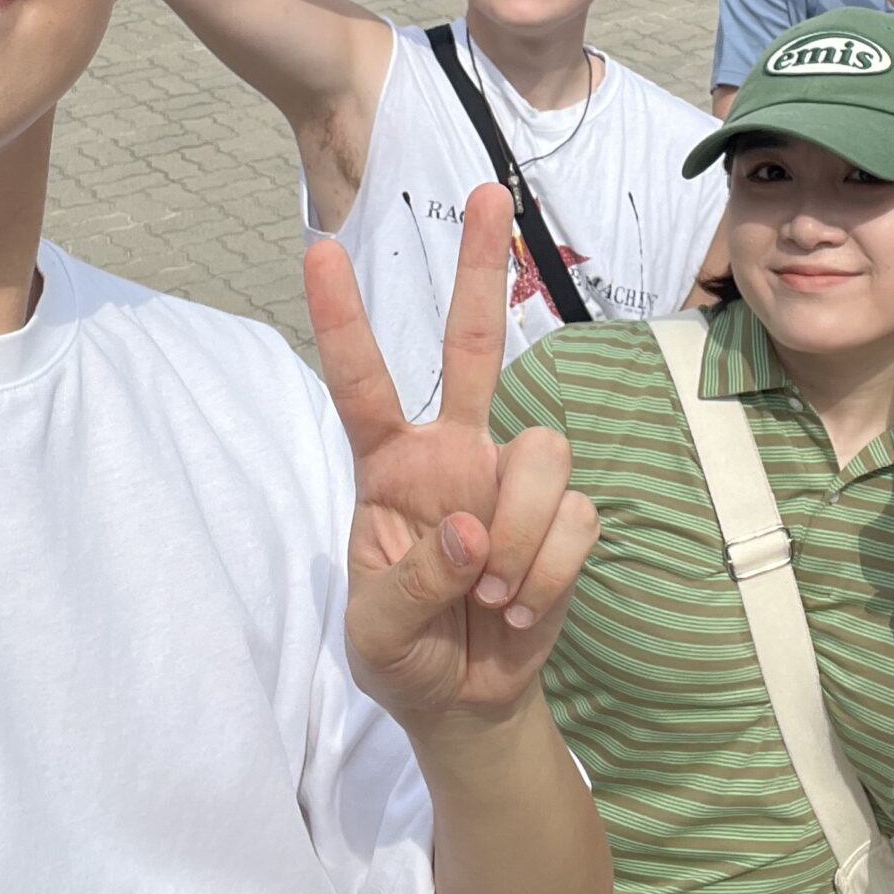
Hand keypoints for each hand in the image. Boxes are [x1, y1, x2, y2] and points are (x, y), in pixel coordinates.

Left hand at [308, 182, 598, 728]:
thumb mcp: (376, 634)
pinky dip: (547, 574)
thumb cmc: (402, 655)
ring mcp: (510, 480)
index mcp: (388, 469)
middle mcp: (453, 453)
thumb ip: (410, 581)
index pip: (360, 383)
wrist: (468, 702)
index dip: (342, 320)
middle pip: (470, 346)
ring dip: (521, 537)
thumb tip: (470, 531)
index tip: (317, 249)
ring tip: (493, 596)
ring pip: (542, 453)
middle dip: (478, 269)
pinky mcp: (563, 517)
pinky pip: (576, 518)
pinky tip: (521, 606)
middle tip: (484, 191)